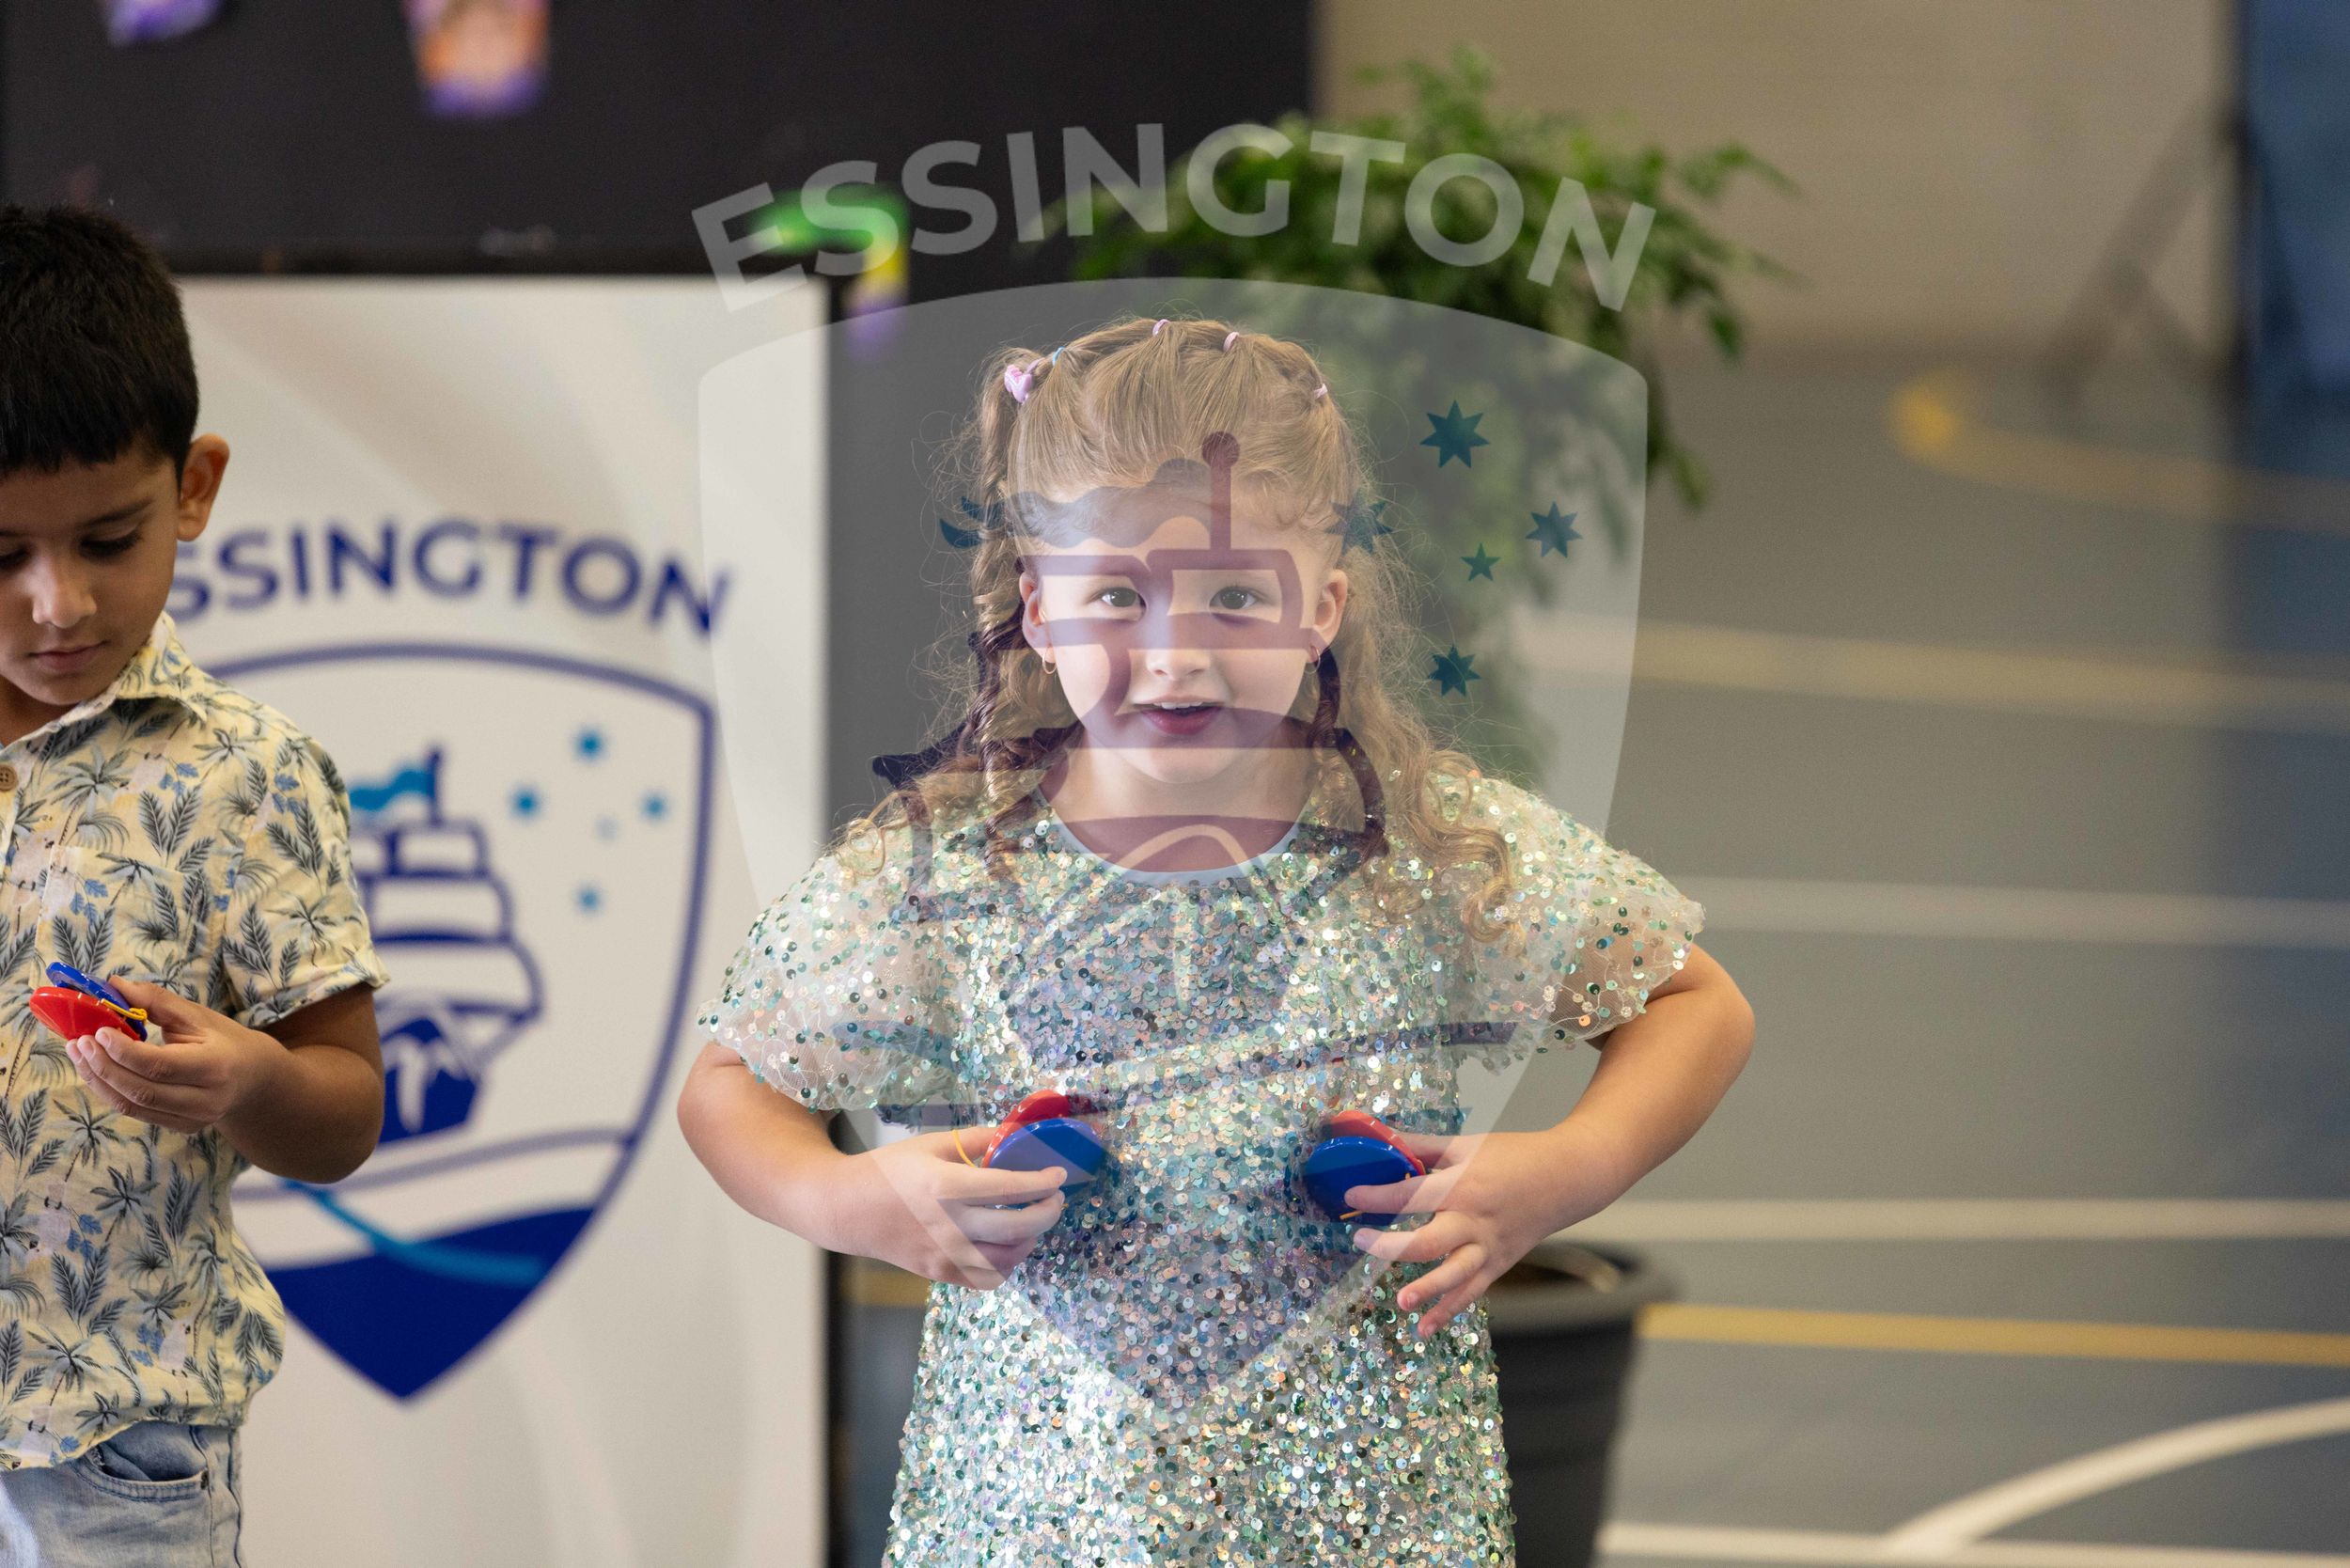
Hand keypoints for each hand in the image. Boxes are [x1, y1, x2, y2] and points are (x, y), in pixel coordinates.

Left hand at [64, 979, 283, 1136]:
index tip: (98, 1031)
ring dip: (99, 1080)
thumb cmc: (225, 1040)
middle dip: (102, 1066)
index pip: (159, 1065)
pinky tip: (97, 1071)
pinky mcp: (180, 1128)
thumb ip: (156, 1001)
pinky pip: (136, 1112)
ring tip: (79, 1055)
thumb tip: (114, 985)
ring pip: (132, 1105)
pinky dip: (110, 1091)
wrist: (254, 1079)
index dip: (123, 1051)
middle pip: (140, 1090)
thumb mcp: (197, 1016)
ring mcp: (192, 1119)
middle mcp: (205, 1100)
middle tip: (79, 1043)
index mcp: (215, 1067)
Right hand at [833, 1128, 1069, 1290]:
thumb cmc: (889, 1171)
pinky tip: (1005, 1244)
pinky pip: (986, 1278)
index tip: (1059, 1176)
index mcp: (947, 1186)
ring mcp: (944, 1254)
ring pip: (1007, 1259)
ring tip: (1030, 1221)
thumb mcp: (931, 1144)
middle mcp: (949, 1224)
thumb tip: (1015, 1135)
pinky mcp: (939, 1272)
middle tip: (1055, 1199)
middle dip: (1048, 1213)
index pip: (1010, 1188)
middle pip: (1018, 1228)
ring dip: (1029, 1241)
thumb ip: (977, 1140)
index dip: (1042, 1183)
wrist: (847, 1209)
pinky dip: (1005, 1263)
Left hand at [1346, 1122, 1625, 1339]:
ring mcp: (1487, 1247)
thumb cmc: (1514, 1156)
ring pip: (1454, 1275)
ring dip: (1427, 1290)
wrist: (1566, 1179)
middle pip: (1428, 1241)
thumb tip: (1380, 1137)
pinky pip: (1471, 1292)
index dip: (1378, 1195)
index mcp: (1462, 1185)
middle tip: (1360, 1241)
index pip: (1411, 1194)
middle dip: (1391, 1245)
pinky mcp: (1497, 1265)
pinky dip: (1448, 1312)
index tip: (1350, 1196)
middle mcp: (1473, 1221)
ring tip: (1399, 1301)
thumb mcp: (1466, 1144)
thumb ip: (1421, 1145)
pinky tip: (1424, 1329)